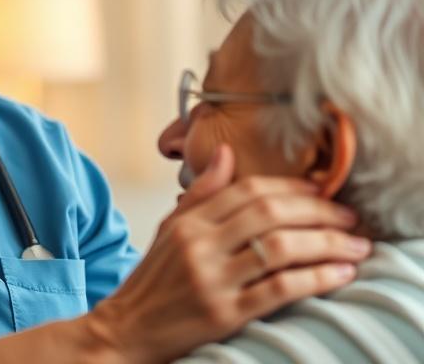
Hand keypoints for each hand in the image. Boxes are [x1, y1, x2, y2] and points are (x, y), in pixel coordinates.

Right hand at [82, 144, 368, 363]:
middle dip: (319, 213)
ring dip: (327, 245)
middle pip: (269, 214)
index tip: (322, 191)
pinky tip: (338, 275)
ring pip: (280, 249)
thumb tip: (227, 154)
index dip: (291, 187)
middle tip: (350, 217)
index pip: (246, 191)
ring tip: (355, 247)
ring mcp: (212, 279)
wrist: (128, 328)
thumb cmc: (154, 280)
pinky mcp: (224, 313)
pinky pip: (280, 289)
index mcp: (188, 221)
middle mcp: (199, 245)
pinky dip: (316, 279)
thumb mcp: (170, 228)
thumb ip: (201, 193)